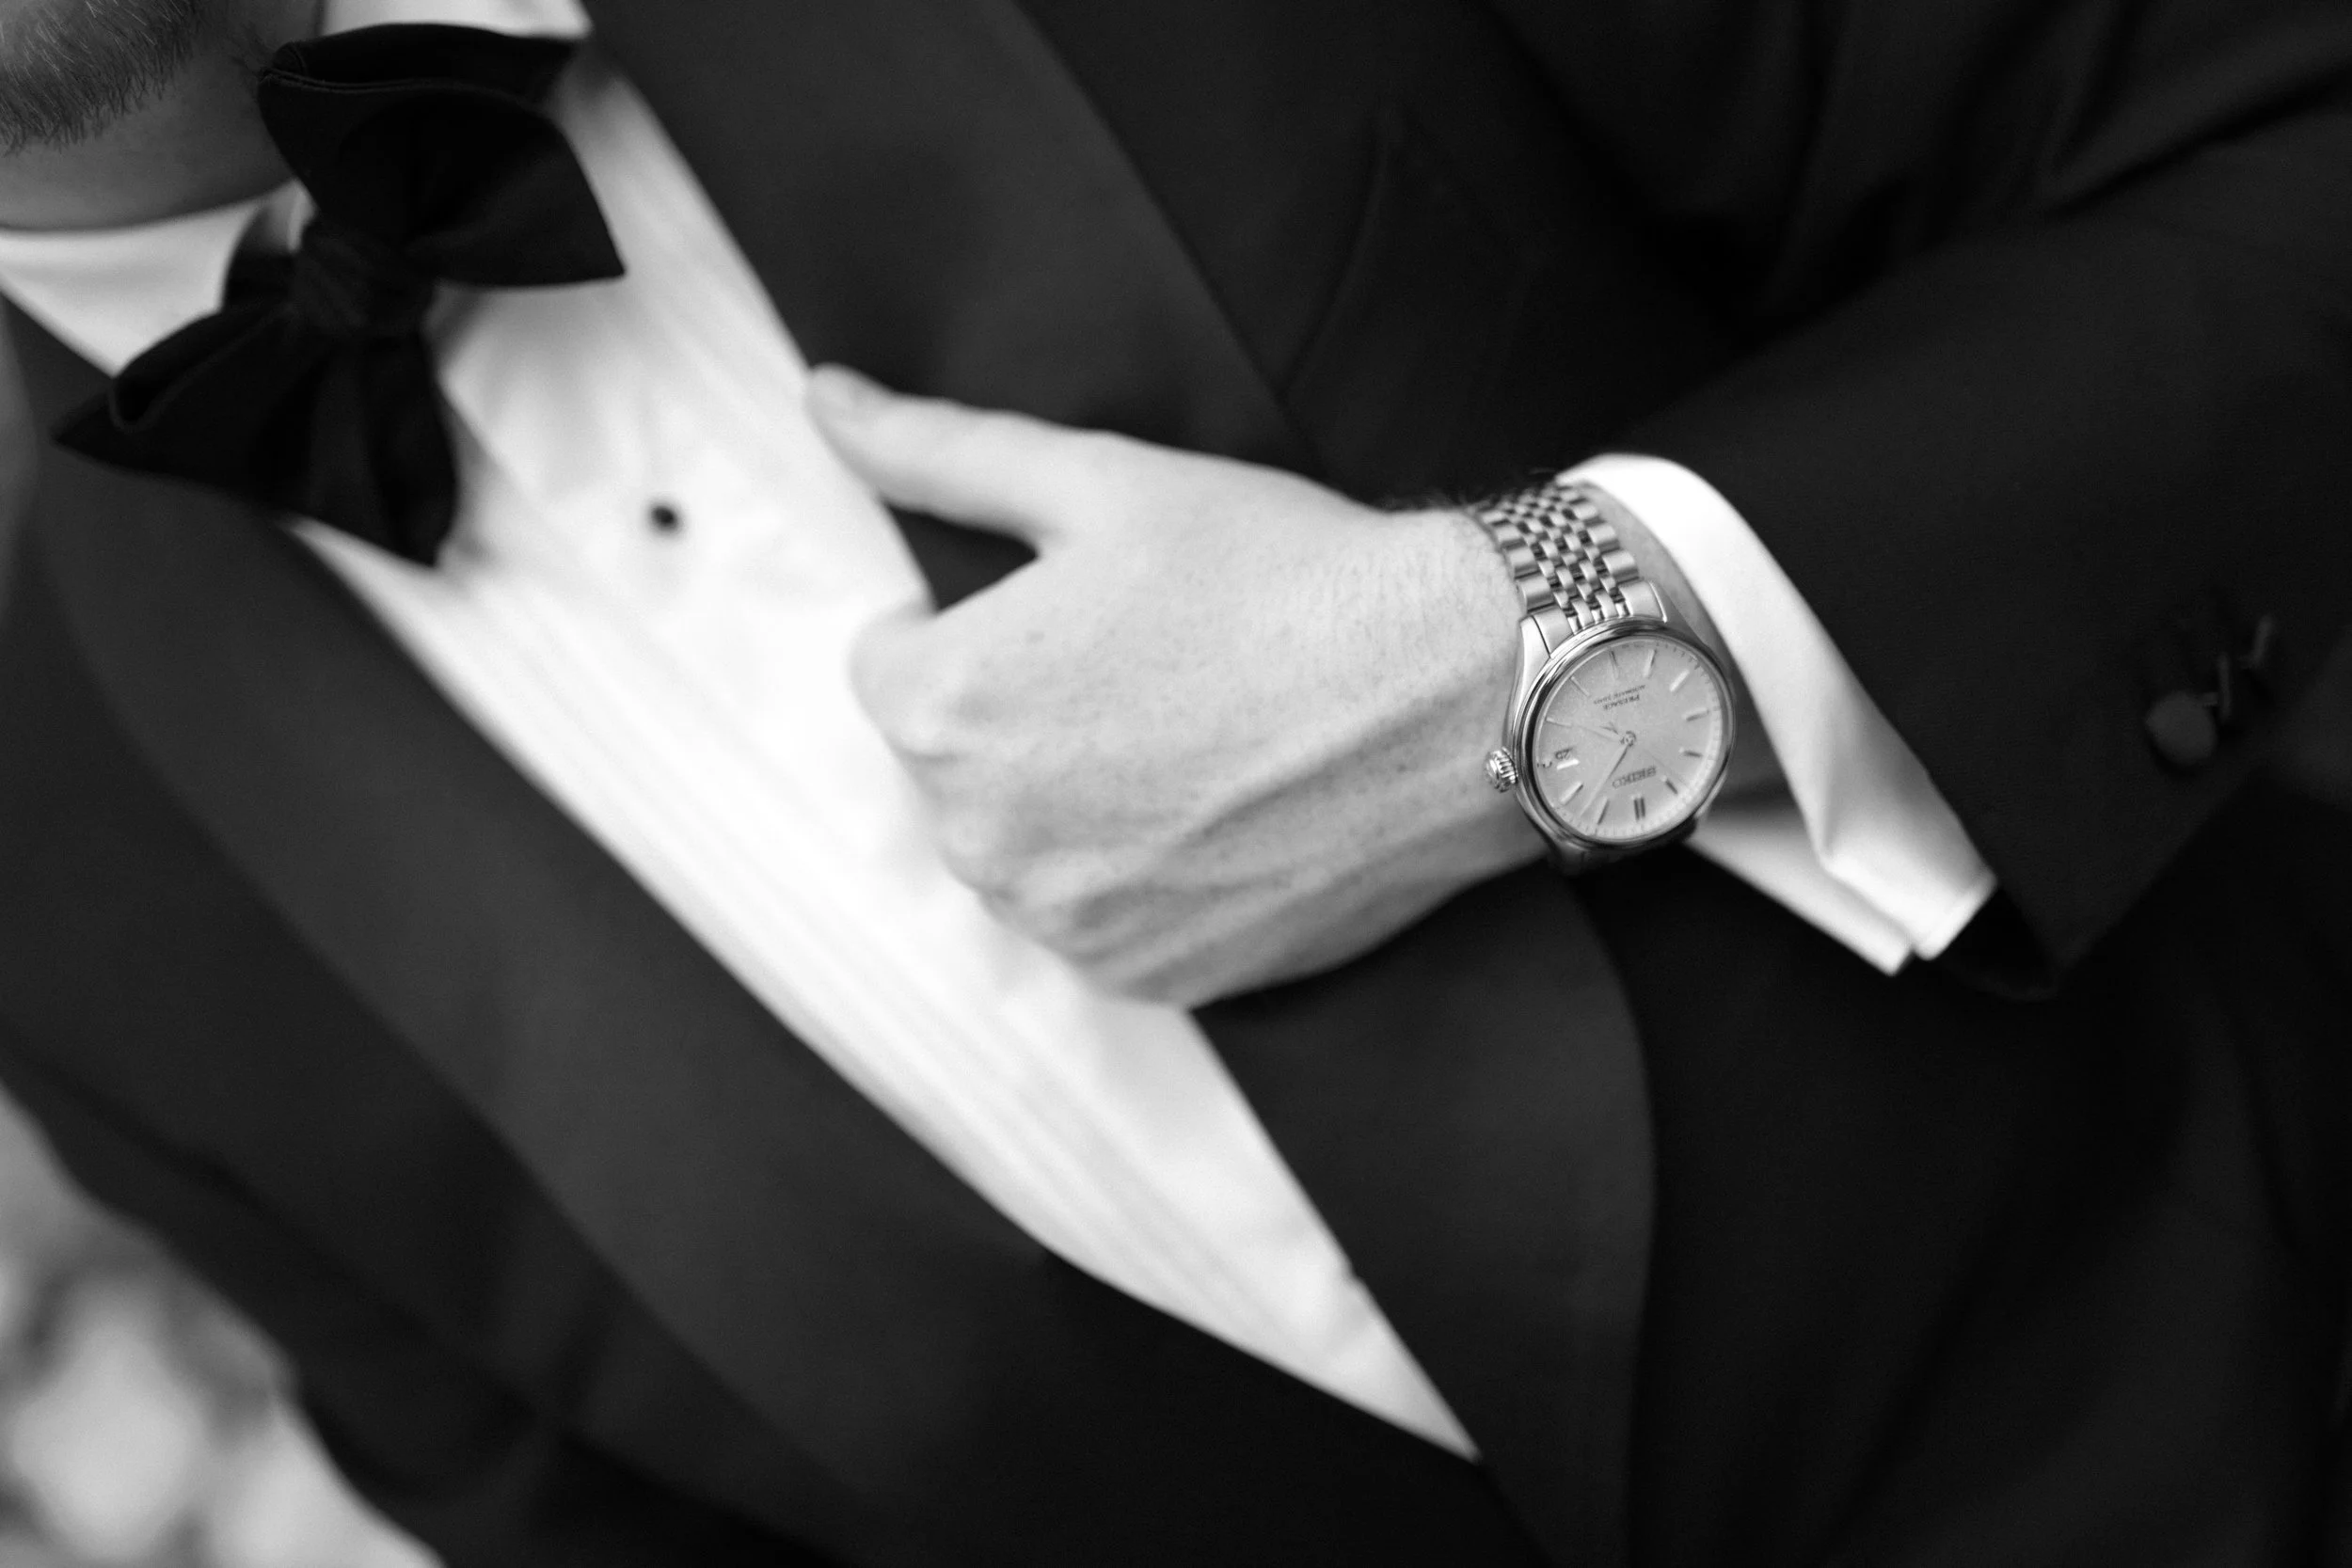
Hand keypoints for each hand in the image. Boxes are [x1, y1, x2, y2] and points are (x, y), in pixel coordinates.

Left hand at [808, 366, 1541, 1006]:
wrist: (1454, 695)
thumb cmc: (1279, 575)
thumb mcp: (1098, 482)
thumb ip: (938, 452)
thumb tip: (823, 402)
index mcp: (940, 710)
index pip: (891, 663)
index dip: (982, 622)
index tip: (1081, 611)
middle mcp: (979, 840)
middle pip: (953, 766)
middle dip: (1020, 718)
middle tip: (1153, 667)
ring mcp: (1067, 924)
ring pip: (1025, 849)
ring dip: (1075, 805)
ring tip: (1197, 739)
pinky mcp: (1149, 980)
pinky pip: (1100, 922)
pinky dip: (1141, 881)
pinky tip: (1224, 816)